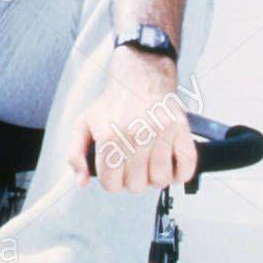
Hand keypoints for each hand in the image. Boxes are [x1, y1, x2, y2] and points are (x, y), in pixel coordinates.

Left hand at [68, 53, 196, 192]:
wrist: (140, 76)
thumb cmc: (112, 104)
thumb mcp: (83, 124)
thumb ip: (76, 155)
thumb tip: (81, 182)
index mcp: (109, 137)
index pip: (112, 184)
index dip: (113, 181)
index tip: (116, 170)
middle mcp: (135, 135)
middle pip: (137, 186)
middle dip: (133, 179)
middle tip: (133, 163)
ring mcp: (160, 132)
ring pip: (161, 180)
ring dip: (155, 177)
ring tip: (150, 162)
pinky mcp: (180, 128)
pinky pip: (186, 166)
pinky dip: (180, 173)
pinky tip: (171, 165)